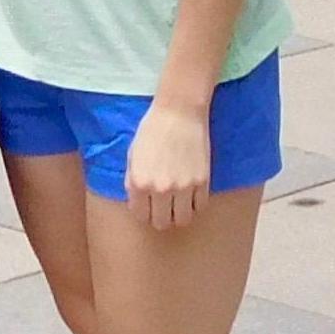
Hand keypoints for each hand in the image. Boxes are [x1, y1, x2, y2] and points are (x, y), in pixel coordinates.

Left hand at [123, 98, 210, 227]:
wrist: (179, 110)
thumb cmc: (153, 128)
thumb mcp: (133, 154)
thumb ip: (132, 179)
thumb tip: (137, 199)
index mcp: (140, 182)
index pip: (140, 215)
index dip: (143, 210)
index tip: (148, 203)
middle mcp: (160, 189)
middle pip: (161, 223)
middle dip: (160, 216)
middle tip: (163, 204)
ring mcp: (183, 187)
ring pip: (182, 220)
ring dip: (179, 213)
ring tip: (178, 201)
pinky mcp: (202, 181)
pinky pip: (199, 206)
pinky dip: (195, 203)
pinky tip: (191, 192)